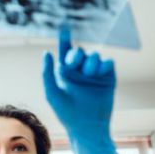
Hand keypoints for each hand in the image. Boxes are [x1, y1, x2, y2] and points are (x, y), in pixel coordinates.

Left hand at [42, 29, 118, 153]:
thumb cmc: (66, 113)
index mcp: (65, 72)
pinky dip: (103, 64)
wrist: (87, 127)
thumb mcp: (52, 93)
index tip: (64, 26)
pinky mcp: (108, 77)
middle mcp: (79, 70)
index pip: (65, 51)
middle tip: (73, 64)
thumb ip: (47, 73)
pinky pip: (107, 62)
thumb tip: (46, 53)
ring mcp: (94, 73)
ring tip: (88, 74)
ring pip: (94, 55)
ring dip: (90, 61)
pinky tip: (98, 72)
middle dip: (77, 54)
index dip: (64, 38)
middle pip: (80, 51)